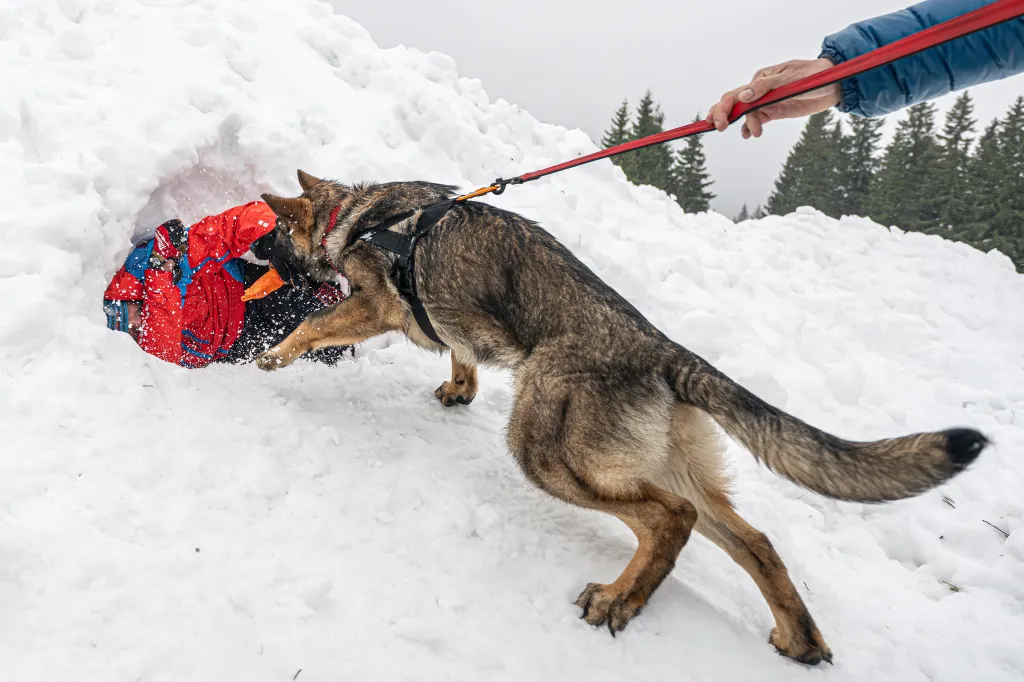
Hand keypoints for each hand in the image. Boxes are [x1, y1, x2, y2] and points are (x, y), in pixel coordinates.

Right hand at [707, 58, 839, 138]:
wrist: (834, 84)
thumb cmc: (814, 76)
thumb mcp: (790, 79)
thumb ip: (766, 87)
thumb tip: (744, 97)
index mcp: (761, 78)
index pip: (736, 94)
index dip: (725, 108)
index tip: (721, 122)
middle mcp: (760, 90)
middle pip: (735, 103)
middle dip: (723, 115)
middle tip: (719, 127)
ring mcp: (767, 101)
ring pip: (746, 114)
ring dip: (745, 124)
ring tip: (753, 134)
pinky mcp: (775, 111)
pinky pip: (758, 120)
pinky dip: (750, 127)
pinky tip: (749, 134)